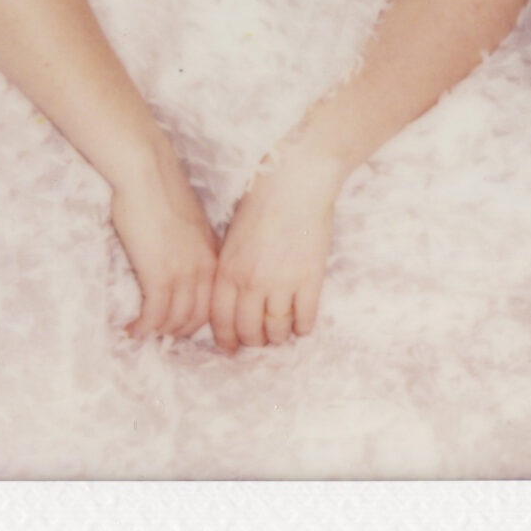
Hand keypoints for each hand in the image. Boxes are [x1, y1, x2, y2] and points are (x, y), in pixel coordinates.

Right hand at [107, 163, 218, 340]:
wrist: (147, 173)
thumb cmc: (161, 190)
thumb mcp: (189, 221)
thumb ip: (192, 244)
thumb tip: (179, 259)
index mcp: (213, 255)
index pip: (214, 302)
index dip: (197, 319)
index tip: (179, 324)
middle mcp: (203, 268)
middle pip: (197, 318)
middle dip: (177, 330)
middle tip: (158, 332)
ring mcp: (182, 273)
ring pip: (176, 320)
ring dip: (158, 331)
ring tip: (142, 331)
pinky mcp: (158, 275)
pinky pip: (154, 315)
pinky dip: (143, 327)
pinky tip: (131, 328)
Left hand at [211, 152, 343, 352]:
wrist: (295, 182)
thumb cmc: (261, 201)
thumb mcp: (232, 236)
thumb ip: (230, 267)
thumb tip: (232, 294)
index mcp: (228, 270)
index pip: (221, 320)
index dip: (226, 339)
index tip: (231, 347)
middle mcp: (251, 283)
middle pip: (248, 331)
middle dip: (252, 342)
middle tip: (258, 342)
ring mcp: (282, 283)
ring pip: (276, 330)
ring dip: (278, 338)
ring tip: (280, 335)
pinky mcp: (310, 279)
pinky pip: (305, 318)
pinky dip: (303, 328)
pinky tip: (302, 326)